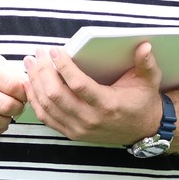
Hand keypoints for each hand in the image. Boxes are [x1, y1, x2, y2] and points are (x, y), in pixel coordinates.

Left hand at [25, 42, 164, 145]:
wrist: (144, 130)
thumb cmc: (143, 101)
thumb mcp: (149, 81)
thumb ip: (146, 63)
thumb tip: (145, 46)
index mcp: (108, 105)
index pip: (78, 85)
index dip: (63, 67)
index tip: (54, 51)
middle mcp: (91, 119)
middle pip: (56, 95)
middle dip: (42, 71)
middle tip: (37, 54)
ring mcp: (79, 128)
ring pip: (47, 106)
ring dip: (34, 83)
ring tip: (30, 64)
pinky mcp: (72, 133)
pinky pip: (46, 118)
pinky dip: (34, 101)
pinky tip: (29, 84)